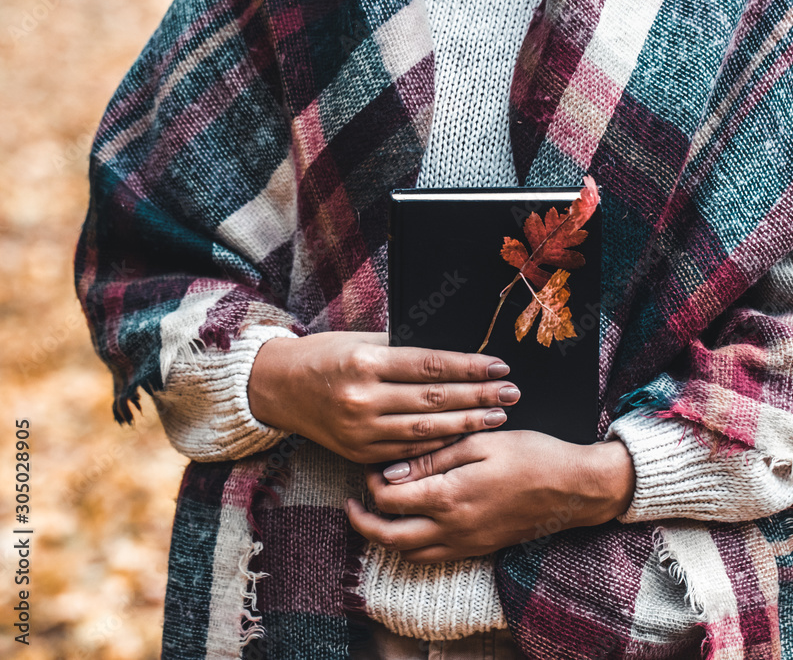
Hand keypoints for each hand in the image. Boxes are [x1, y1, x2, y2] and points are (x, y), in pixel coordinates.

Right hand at [247, 332, 519, 462]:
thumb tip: (453, 357)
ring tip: (498, 416)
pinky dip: (440, 445)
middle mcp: (363, 399)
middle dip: (478, 397)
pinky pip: (409, 451)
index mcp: (366, 363)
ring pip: (426, 431)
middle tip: (511, 393)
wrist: (279, 388)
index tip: (499, 367)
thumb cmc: (325, 356)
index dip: (469, 368)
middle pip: (435, 400)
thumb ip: (402, 351)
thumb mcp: (361, 342)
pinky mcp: (360, 452)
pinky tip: (465, 437)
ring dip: (467, 424)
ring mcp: (361, 430)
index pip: (431, 366)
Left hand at [345, 431, 635, 562]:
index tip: (373, 465)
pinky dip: (413, 545)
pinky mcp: (478, 549)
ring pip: (409, 554)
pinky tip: (415, 522)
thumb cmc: (531, 455)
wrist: (573, 488)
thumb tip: (390, 472)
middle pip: (389, 538)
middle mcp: (453, 528)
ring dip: (387, 537)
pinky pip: (434, 557)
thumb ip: (432, 459)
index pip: (389, 499)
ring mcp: (466, 543)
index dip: (373, 483)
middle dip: (363, 523)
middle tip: (353, 504)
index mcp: (449, 497)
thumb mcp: (480, 443)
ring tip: (381, 513)